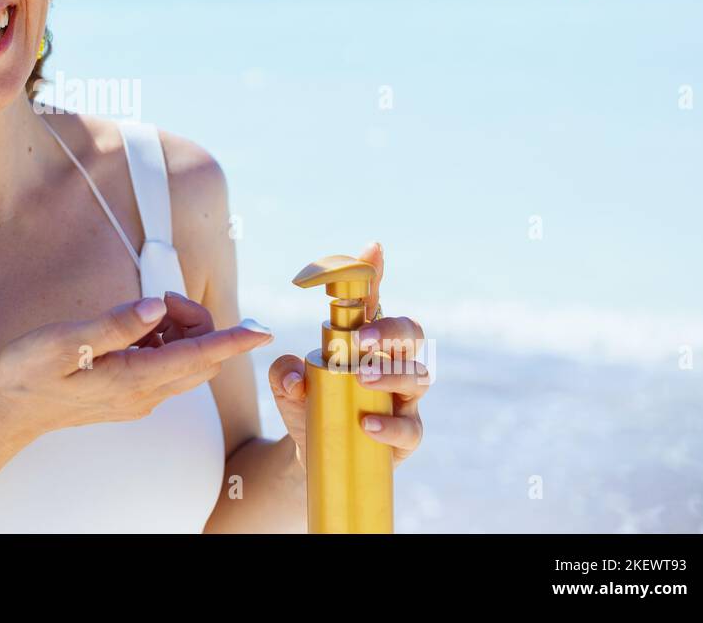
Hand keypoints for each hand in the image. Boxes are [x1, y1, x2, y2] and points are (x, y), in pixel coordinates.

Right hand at [0, 293, 274, 443]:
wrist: (8, 413)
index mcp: (134, 379)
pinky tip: (130, 330)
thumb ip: (117, 323)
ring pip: (185, 362)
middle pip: (201, 357)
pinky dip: (161, 342)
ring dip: (177, 331)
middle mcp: (145, 394)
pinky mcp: (130, 395)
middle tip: (158, 300)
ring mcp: (139, 398)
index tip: (262, 329)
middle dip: (196, 322)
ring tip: (138, 313)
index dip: (234, 340)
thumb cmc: (29, 375)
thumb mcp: (67, 340)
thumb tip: (156, 307)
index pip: (199, 355)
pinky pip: (165, 367)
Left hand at [270, 241, 427, 469]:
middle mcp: (391, 364)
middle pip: (411, 333)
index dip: (376, 274)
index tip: (372, 248)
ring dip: (392, 373)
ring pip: (419, 376)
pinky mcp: (405, 435)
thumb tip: (297, 378)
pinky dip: (391, 425)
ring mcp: (403, 399)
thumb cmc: (308, 407)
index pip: (374, 303)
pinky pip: (411, 428)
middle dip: (392, 329)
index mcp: (365, 343)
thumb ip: (283, 374)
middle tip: (363, 339)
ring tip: (362, 377)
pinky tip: (368, 424)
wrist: (312, 454)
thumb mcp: (286, 387)